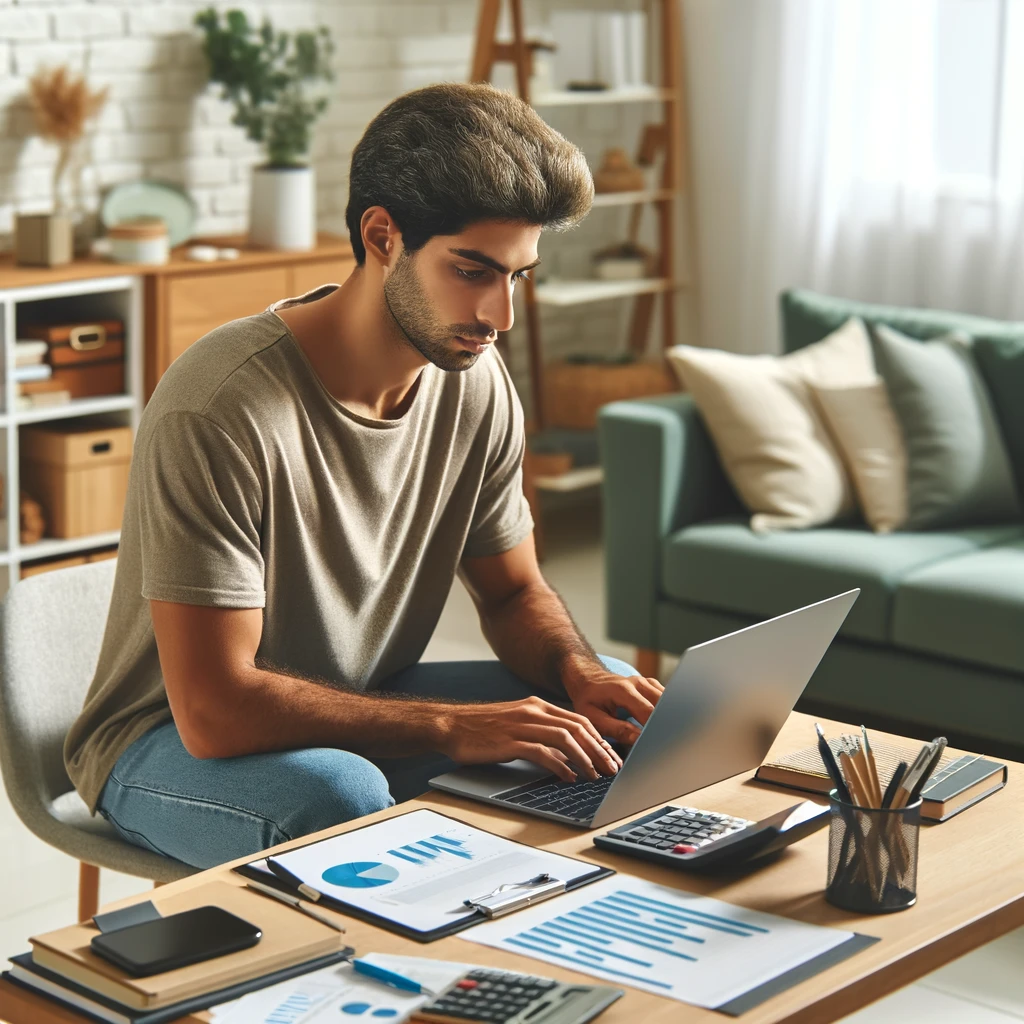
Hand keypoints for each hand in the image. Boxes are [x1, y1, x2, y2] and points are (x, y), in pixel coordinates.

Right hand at [435, 696, 622, 781]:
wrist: (450, 725)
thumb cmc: (482, 728)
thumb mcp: (517, 724)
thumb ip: (540, 733)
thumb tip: (566, 754)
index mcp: (537, 705)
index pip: (578, 720)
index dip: (599, 738)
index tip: (610, 755)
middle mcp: (533, 711)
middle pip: (578, 728)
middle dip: (599, 750)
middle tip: (612, 769)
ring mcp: (522, 725)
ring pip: (566, 738)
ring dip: (585, 758)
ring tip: (595, 775)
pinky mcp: (510, 741)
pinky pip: (543, 752)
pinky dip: (560, 765)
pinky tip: (568, 777)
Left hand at [564, 668, 664, 744]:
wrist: (588, 679)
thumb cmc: (589, 701)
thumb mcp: (594, 718)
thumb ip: (617, 729)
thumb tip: (639, 739)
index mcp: (623, 690)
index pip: (648, 712)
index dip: (655, 729)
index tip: (659, 744)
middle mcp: (638, 683)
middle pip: (663, 705)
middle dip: (666, 723)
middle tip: (667, 743)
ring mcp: (646, 682)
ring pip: (668, 700)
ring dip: (669, 717)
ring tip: (667, 736)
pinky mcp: (651, 685)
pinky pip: (666, 698)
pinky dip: (667, 711)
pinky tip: (665, 725)